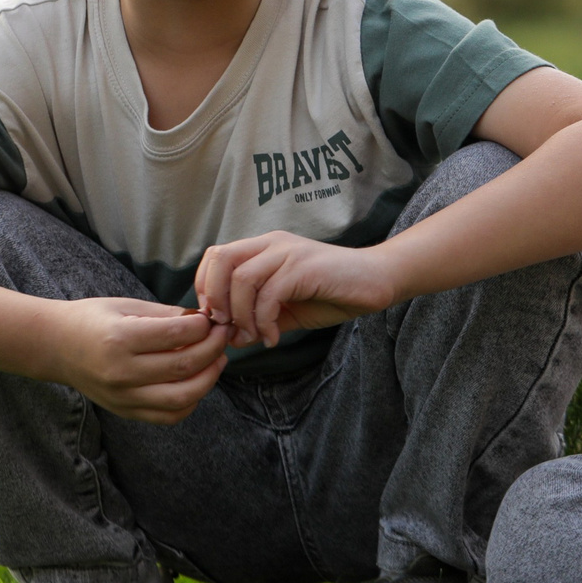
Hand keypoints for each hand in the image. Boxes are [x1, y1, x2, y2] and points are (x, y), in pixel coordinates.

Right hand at [46, 296, 231, 424]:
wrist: (56, 346)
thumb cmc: (92, 319)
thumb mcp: (126, 305)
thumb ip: (166, 315)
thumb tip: (205, 320)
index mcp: (120, 339)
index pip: (176, 335)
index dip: (203, 326)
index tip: (212, 318)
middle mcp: (121, 372)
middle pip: (183, 367)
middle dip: (213, 349)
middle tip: (223, 335)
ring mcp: (123, 397)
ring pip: (181, 398)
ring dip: (209, 378)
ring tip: (218, 360)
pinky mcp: (125, 411)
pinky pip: (168, 416)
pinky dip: (191, 402)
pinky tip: (198, 382)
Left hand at [193, 232, 399, 347]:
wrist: (375, 281)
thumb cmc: (331, 293)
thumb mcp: (286, 309)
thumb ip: (258, 318)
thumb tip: (230, 338)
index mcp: (264, 248)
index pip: (216, 255)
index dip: (206, 287)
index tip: (217, 319)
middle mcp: (272, 244)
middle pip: (221, 259)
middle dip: (215, 298)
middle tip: (226, 327)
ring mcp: (288, 253)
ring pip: (242, 279)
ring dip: (241, 316)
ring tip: (255, 337)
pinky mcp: (304, 267)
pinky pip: (269, 295)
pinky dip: (264, 323)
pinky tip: (273, 338)